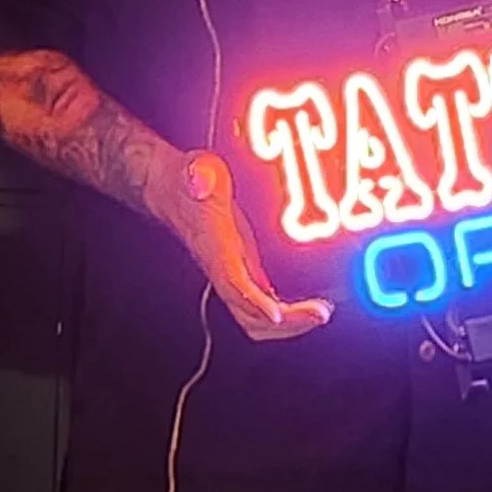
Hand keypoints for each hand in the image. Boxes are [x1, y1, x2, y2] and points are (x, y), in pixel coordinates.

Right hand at [177, 148, 332, 340]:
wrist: (171, 187)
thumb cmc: (187, 180)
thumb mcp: (196, 169)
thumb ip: (199, 175)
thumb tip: (199, 180)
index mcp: (214, 248)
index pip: (232, 284)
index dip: (255, 304)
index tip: (279, 316)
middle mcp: (222, 268)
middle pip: (248, 316)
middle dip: (285, 323)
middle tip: (319, 313)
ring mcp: (233, 272)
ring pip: (255, 318)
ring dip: (288, 323)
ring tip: (319, 312)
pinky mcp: (242, 268)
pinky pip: (262, 303)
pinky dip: (286, 312)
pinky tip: (306, 305)